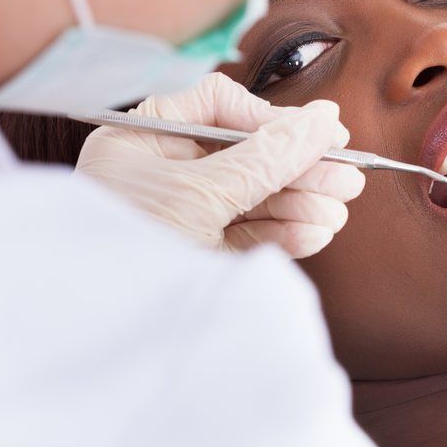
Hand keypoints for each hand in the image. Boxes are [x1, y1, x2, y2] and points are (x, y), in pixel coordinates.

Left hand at [75, 73, 365, 257]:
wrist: (98, 340)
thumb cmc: (128, 251)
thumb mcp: (200, 194)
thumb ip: (266, 157)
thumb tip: (323, 121)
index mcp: (141, 140)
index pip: (218, 106)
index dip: (273, 119)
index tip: (322, 136)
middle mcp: (160, 173)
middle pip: (245, 154)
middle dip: (298, 170)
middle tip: (348, 180)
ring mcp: (180, 215)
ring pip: (252, 198)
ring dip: (299, 204)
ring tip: (335, 214)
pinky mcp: (198, 254)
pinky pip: (248, 235)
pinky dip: (283, 234)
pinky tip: (313, 234)